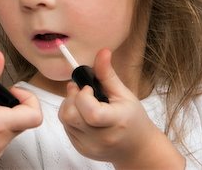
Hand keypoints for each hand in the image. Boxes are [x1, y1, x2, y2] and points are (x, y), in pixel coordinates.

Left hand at [58, 49, 184, 169]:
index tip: (89, 88)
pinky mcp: (81, 149)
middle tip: (81, 90)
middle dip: (71, 97)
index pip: (90, 112)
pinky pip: (66, 128)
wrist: (137, 149)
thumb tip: (102, 52)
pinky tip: (83, 115)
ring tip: (83, 102)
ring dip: (69, 106)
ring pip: (65, 120)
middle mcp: (101, 138)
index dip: (83, 96)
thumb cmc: (133, 119)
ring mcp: (89, 146)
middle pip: (70, 115)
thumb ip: (108, 74)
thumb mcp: (124, 94)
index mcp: (116, 122)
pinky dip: (71, 117)